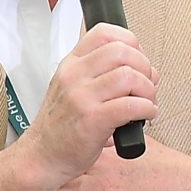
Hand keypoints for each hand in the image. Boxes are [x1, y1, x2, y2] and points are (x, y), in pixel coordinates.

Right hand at [18, 24, 156, 189]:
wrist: (41, 157)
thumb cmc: (62, 128)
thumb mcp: (74, 90)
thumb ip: (106, 76)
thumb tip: (148, 70)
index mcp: (71, 65)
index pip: (104, 33)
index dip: (131, 42)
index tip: (138, 60)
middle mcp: (75, 76)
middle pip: (122, 51)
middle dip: (144, 67)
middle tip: (146, 86)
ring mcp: (82, 97)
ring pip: (130, 76)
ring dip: (148, 90)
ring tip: (147, 103)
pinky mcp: (92, 120)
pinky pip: (132, 105)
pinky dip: (148, 109)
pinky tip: (145, 116)